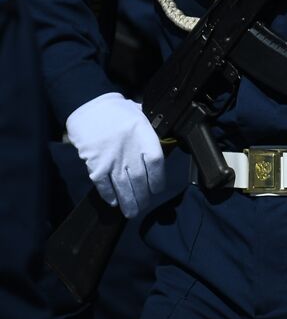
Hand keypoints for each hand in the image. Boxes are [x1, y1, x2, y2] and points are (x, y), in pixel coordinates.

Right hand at [66, 93, 164, 216]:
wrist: (89, 106)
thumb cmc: (118, 110)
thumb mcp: (142, 116)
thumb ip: (150, 133)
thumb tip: (165, 145)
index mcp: (144, 136)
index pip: (156, 162)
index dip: (158, 179)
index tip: (157, 189)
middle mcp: (129, 149)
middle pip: (140, 179)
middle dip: (143, 196)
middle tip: (144, 205)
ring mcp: (111, 158)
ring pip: (123, 186)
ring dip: (128, 201)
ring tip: (132, 212)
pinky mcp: (95, 164)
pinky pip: (103, 184)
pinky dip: (109, 195)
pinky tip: (114, 202)